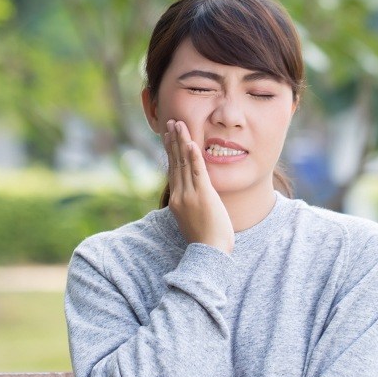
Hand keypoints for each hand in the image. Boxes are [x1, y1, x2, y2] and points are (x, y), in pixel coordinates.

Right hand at [164, 120, 234, 253]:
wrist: (209, 253)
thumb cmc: (205, 241)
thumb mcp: (193, 220)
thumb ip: (190, 205)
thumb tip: (193, 199)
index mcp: (176, 200)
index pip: (173, 170)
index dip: (170, 152)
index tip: (168, 137)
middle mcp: (180, 195)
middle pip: (175, 163)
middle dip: (173, 141)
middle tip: (170, 123)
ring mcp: (190, 195)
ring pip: (184, 164)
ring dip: (182, 142)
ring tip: (179, 125)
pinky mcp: (203, 196)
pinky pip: (198, 172)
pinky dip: (194, 157)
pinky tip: (192, 143)